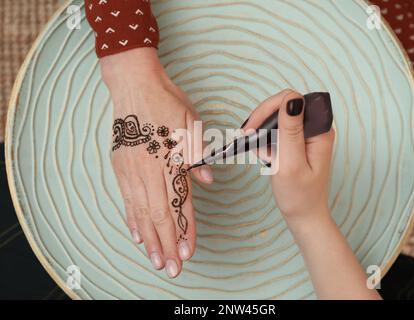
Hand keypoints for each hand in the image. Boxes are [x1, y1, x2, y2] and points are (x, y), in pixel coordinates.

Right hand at [101, 48, 212, 277]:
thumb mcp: (192, 123)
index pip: (180, 203)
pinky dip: (132, 220)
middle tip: (173, 268)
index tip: (189, 251)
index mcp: (171, 159)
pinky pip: (126, 200)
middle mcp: (150, 169)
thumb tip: (207, 179)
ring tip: (156, 261)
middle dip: (167, 244)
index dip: (185, 230)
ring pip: (142, 212)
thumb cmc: (167, 101)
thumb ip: (198, 154)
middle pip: (160, 215)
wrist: (134, 84)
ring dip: (150, 240)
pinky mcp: (120, 167)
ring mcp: (132, 169)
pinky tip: (137, 236)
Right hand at [241, 90, 334, 225]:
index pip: (292, 100)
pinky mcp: (298, 142)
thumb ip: (290, 131)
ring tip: (253, 147)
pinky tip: (261, 152)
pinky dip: (266, 138)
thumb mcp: (291, 164)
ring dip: (262, 129)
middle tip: (246, 137)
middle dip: (262, 119)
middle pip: (283, 105)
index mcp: (320, 130)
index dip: (269, 108)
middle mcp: (316, 128)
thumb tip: (291, 99)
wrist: (304, 216)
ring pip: (278, 117)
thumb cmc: (299, 196)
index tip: (252, 129)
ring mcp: (307, 134)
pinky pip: (278, 130)